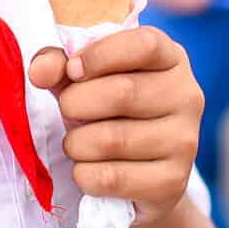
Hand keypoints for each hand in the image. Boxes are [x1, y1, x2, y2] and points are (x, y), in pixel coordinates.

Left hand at [29, 27, 203, 225]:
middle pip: (121, 93)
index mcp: (170, 58)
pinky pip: (111, 178)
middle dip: (76, 104)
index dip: (99, 56)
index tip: (73, 71)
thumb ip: (59, 65)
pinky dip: (84, 174)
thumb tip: (41, 71)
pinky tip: (89, 169)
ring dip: (76, 143)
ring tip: (78, 143)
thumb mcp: (84, 78)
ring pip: (111, 139)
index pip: (143, 45)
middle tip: (68, 112)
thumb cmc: (108, 112)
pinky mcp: (173, 182)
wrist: (138, 175)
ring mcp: (185, 141)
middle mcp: (187, 96)